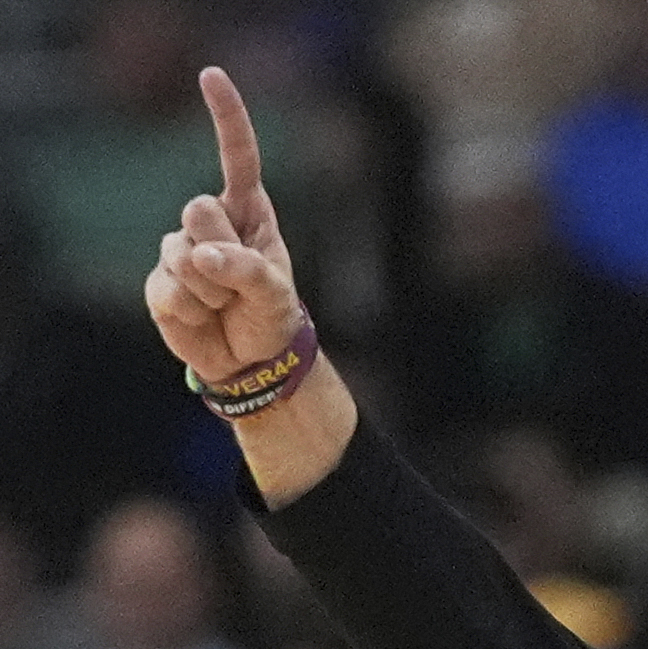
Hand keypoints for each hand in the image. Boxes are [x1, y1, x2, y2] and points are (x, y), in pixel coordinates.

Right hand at [145, 67, 302, 380]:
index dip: (226, 117)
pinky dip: (192, 311)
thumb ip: (246, 269)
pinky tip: (203, 317)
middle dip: (222, 252)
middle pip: (199, 210)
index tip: (210, 75)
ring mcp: (178, 248)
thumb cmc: (271, 316)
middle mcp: (210, 221)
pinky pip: (170, 290)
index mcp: (247, 211)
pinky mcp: (158, 281)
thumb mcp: (274, 294)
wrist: (250, 359)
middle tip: (239, 284)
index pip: (238, 158)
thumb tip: (202, 254)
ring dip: (210, 291)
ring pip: (182, 255)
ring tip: (225, 305)